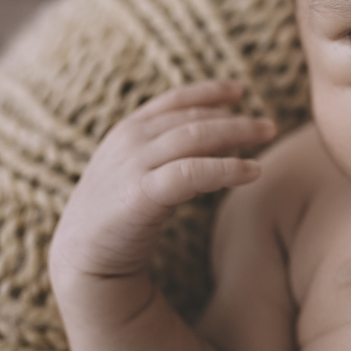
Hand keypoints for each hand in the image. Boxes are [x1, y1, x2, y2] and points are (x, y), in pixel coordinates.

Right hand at [50, 80, 276, 281]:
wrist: (81, 259)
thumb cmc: (117, 214)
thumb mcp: (138, 171)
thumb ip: (168, 151)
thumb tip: (218, 136)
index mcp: (128, 131)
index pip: (174, 101)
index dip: (208, 92)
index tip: (239, 91)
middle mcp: (130, 141)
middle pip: (192, 118)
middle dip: (235, 118)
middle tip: (269, 125)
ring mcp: (133, 165)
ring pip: (195, 138)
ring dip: (237, 133)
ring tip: (268, 137)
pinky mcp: (141, 194)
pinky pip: (193, 173)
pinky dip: (226, 168)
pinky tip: (252, 171)